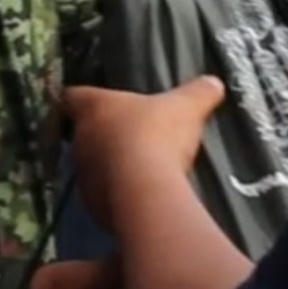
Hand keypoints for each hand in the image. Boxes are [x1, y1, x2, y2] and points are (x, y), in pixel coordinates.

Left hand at [65, 76, 225, 226]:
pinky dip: (118, 194)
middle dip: (105, 135)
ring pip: (92, 167)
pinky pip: (103, 195)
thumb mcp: (187, 107)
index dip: (83, 98)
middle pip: (84, 133)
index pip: (73, 97)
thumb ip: (198, 92)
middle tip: (132, 135)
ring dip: (110, 167)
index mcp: (94, 108)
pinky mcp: (92, 206)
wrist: (146, 191)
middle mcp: (80, 140)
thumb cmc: (158, 135)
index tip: (95, 101)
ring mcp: (83, 176)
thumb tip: (214, 82)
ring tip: (140, 168)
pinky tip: (141, 194)